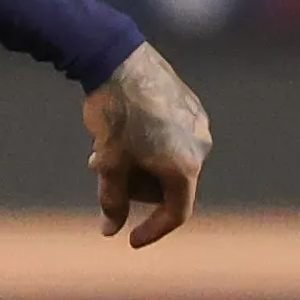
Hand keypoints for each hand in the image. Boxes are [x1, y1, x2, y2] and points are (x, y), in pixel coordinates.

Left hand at [83, 42, 211, 248]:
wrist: (118, 60)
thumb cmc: (114, 114)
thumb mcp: (109, 164)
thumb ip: (112, 200)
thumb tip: (110, 230)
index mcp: (184, 166)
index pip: (176, 213)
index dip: (153, 230)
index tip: (131, 239)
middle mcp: (200, 147)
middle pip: (167, 187)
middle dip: (134, 186)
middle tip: (100, 170)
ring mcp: (198, 125)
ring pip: (168, 162)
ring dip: (138, 165)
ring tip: (104, 148)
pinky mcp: (191, 107)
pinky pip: (171, 139)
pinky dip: (147, 146)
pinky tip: (120, 131)